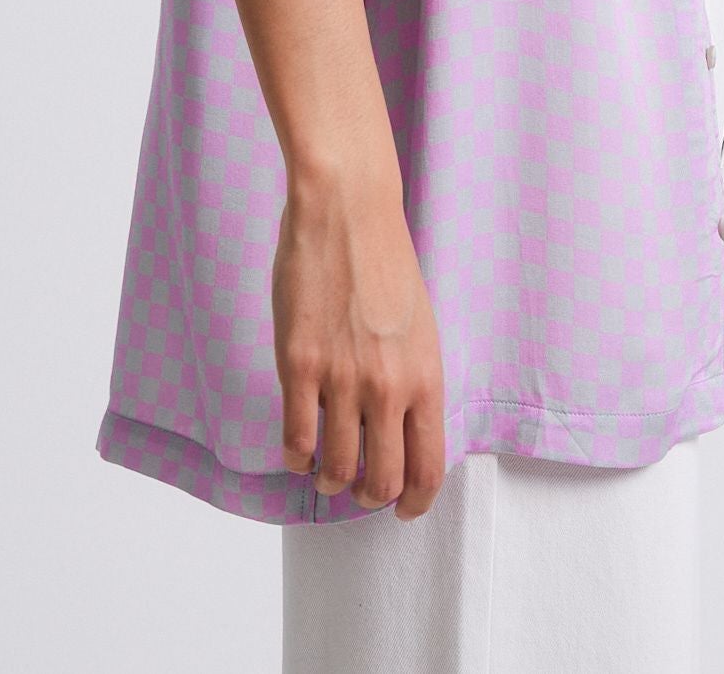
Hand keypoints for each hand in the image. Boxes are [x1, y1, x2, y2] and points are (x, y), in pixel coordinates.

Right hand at [273, 170, 446, 520]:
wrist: (347, 213)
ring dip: (330, 479)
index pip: (428, 469)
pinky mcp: (299, 365)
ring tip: (325, 468)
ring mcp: (342, 379)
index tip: (402, 509)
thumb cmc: (385, 262)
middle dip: (369, 495)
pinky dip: (296, 456)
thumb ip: (414, 381)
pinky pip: (295, 439)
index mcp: (426, 377)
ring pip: (336, 469)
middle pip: (381, 481)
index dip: (414, 502)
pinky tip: (298, 447)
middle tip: (359, 487)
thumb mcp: (421, 327)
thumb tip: (403, 430)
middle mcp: (388, 387)